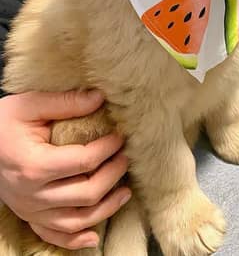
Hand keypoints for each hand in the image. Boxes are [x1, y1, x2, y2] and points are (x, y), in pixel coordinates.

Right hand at [0, 90, 130, 249]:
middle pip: (86, 193)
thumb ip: (65, 102)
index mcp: (34, 165)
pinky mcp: (29, 217)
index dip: (108, 149)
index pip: (84, 161)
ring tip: (125, 191)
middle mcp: (33, 194)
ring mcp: (30, 210)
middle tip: (125, 159)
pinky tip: (94, 236)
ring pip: (77, 221)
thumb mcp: (29, 105)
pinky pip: (54, 236)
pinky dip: (76, 240)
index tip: (120, 137)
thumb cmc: (3, 123)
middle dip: (113, 175)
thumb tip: (99, 98)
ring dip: (106, 208)